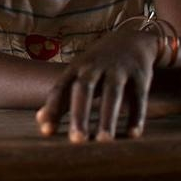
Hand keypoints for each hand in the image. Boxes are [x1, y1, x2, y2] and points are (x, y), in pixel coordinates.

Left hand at [36, 29, 158, 142]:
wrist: (131, 39)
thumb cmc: (97, 65)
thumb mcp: (77, 74)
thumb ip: (61, 98)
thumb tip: (41, 122)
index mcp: (76, 68)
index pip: (60, 88)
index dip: (53, 108)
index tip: (47, 131)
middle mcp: (95, 67)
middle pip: (84, 90)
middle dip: (80, 114)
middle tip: (77, 141)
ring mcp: (118, 69)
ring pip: (112, 94)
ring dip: (108, 118)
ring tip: (103, 141)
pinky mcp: (140, 75)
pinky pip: (138, 97)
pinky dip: (136, 115)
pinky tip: (133, 135)